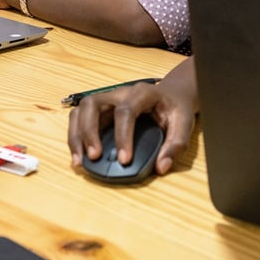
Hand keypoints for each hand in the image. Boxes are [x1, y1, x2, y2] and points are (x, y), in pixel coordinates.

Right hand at [67, 58, 198, 175]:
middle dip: (89, 132)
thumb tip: (161, 167)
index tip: (124, 160)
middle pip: (93, 104)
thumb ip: (176, 144)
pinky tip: (79, 156)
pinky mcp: (101, 110)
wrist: (171, 95)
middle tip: (94, 157)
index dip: (122, 135)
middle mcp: (120, 93)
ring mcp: (107, 100)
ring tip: (80, 161)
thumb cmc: (176, 108)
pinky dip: (75, 136)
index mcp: (142, 93)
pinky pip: (80, 118)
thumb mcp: (185, 123)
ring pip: (81, 110)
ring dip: (76, 135)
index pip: (125, 110)